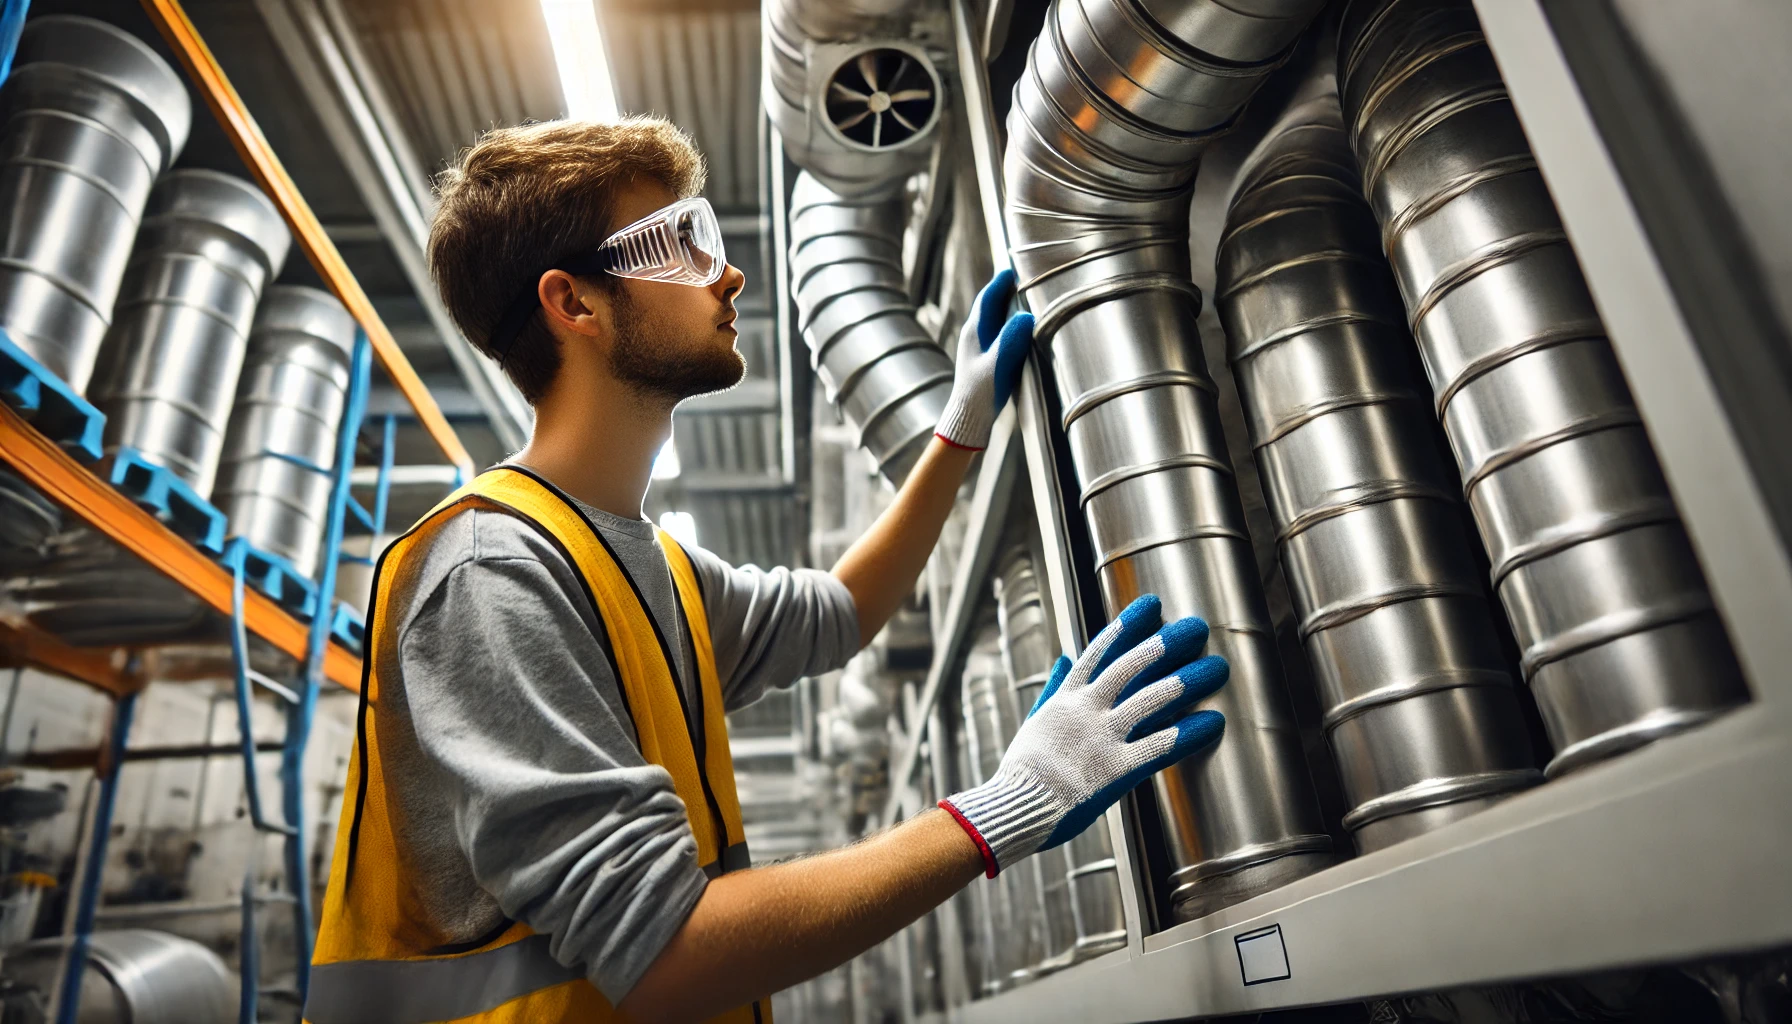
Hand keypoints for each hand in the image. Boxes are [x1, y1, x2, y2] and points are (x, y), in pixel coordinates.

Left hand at [934, 268, 1033, 451]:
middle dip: (1003, 291)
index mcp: (975, 332)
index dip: (1000, 282)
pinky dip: (1008, 324)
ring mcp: (977, 347)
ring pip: (993, 319)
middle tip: (1020, 278)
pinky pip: (997, 333)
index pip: (987, 298)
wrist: (969, 418)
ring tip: (1023, 297)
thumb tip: (1025, 316)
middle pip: (989, 305)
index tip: (1012, 269)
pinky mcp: (984, 359)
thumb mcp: (997, 366)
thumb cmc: (981, 393)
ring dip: (1006, 307)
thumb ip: (1010, 340)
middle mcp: (974, 336)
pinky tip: (1018, 330)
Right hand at [940, 595, 1228, 875]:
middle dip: (1168, 644)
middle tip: (1197, 627)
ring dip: (1187, 681)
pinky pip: (1159, 746)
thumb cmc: (1023, 771)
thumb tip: (1063, 657)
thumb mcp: (1036, 721)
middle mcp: (1086, 710)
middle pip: (1133, 667)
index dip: (1129, 625)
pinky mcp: (1116, 770)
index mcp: (1066, 698)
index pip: (1101, 651)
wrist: (1014, 806)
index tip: (1152, 605)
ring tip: (1217, 667)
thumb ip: (1054, 688)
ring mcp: (1102, 738)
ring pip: (1151, 699)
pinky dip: (1190, 733)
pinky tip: (1214, 721)